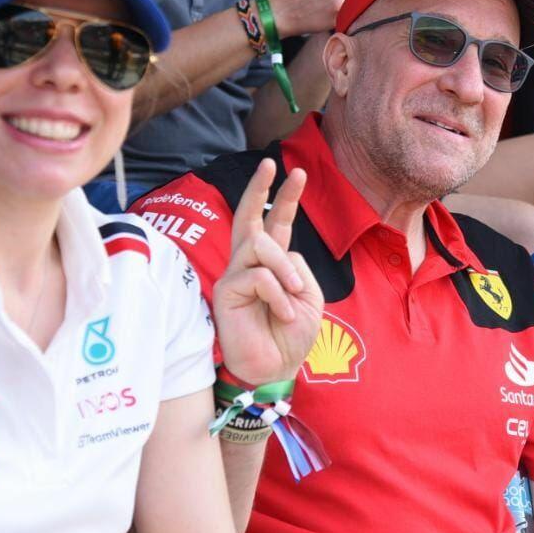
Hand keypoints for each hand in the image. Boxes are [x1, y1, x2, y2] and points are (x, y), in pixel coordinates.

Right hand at [212, 158, 323, 385]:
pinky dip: (278, 294)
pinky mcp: (226, 291)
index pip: (276, 223)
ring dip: (284, 269)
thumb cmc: (291, 336)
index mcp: (273, 263)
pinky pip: (258, 276)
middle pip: (248, 217)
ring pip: (260, 245)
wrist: (275, 370)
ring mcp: (235, 275)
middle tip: (270, 162)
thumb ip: (296, 267)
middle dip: (259, 188)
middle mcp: (250, 264)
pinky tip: (282, 315)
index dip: (284, 198)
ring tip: (293, 296)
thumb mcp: (308, 296)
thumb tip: (277, 252)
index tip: (295, 172)